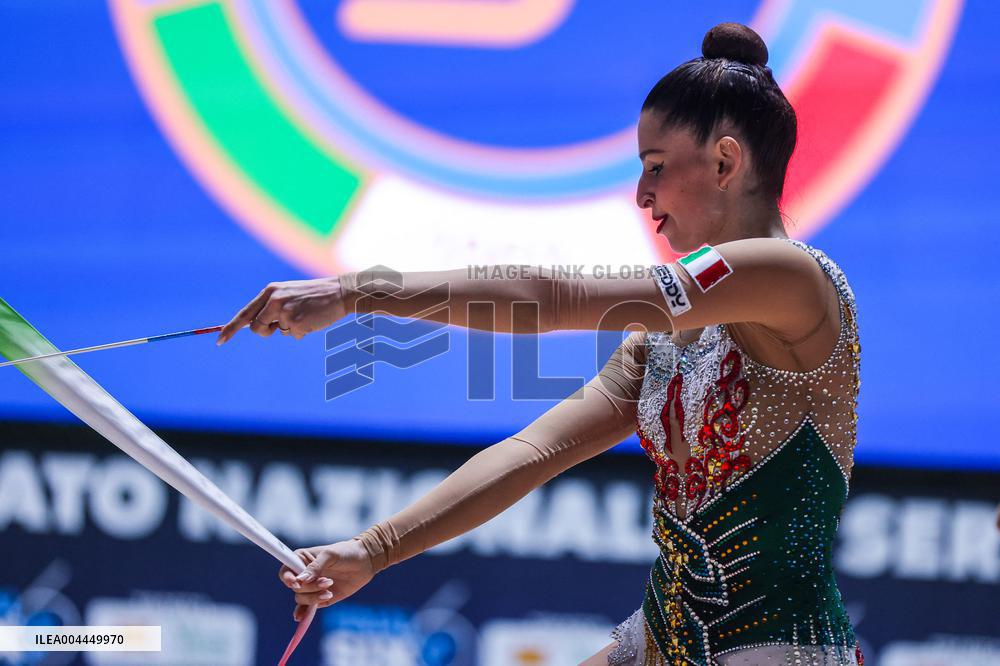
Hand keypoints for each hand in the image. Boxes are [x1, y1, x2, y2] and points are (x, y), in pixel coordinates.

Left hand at [217, 276, 348, 343]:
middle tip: (280, 327)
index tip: (219, 340)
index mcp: (270, 291)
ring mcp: (284, 311)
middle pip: (255, 327)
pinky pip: (293, 336)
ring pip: (276, 332)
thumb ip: (272, 307)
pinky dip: (303, 332)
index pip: (245, 313)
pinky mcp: (296, 322)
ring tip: (304, 315)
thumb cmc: (315, 295)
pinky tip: (313, 319)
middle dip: (265, 332)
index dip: (230, 328)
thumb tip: (257, 326)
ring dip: (288, 330)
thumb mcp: (289, 294)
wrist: (340, 292)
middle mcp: (274, 299)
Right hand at [279, 539, 375, 621]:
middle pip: (295, 588)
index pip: (286, 571)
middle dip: (310, 587)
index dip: (287, 578)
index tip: (296, 582)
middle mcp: (304, 574)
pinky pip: (307, 608)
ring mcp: (312, 587)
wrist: (365, 562)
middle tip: (328, 581)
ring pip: (301, 598)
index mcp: (302, 560)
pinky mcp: (320, 598)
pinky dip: (303, 613)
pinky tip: (301, 618)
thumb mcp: (331, 555)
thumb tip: (301, 580)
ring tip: (330, 590)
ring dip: (314, 597)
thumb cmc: (346, 552)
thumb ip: (316, 567)